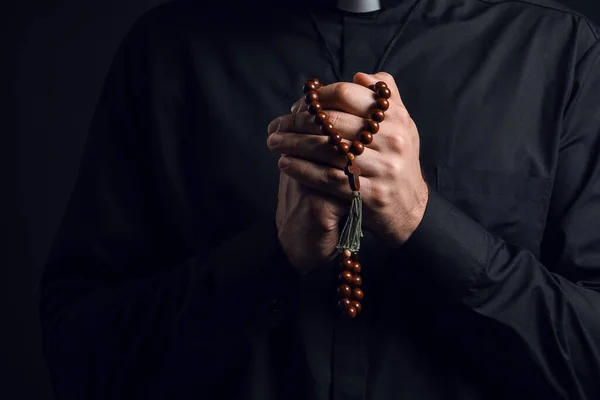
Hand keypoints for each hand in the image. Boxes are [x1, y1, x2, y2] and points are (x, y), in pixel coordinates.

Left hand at [267, 72, 428, 246]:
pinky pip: (327, 177)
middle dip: (296, 121)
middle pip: (331, 121)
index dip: (316, 97)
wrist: (410, 208)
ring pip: (326, 149)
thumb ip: (385, 97)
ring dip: (293, 144)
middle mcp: (392, 139)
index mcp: (395, 117)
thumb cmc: (398, 161)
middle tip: (275, 124)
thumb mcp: (402, 125)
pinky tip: (284, 164)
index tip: (298, 105)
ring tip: (273, 141)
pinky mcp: (370, 194)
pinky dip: (302, 169)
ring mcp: (382, 168)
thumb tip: (359, 76)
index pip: (346, 94)